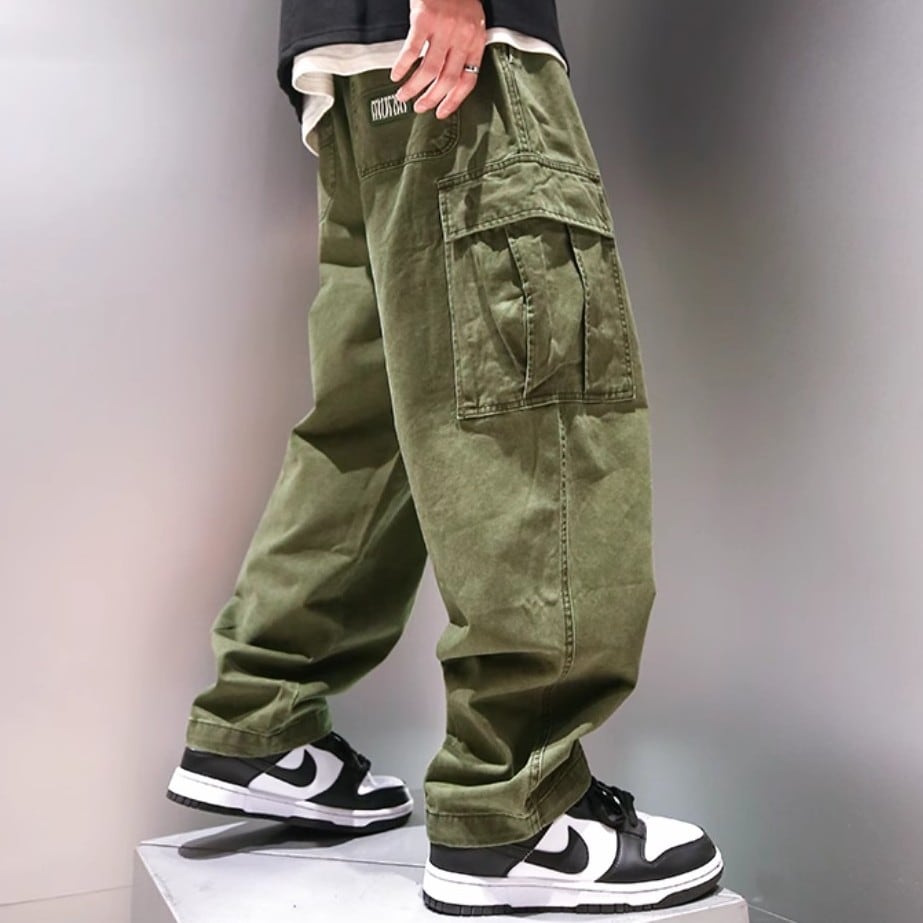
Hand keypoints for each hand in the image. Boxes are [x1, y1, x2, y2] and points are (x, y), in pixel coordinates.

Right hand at [389, 0, 486, 119]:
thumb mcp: (469, 21)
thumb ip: (463, 47)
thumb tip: (449, 79)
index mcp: (476, 40)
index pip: (468, 80)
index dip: (453, 101)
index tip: (441, 112)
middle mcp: (462, 36)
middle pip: (447, 80)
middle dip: (430, 99)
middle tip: (418, 107)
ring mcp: (444, 28)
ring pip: (428, 71)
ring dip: (414, 88)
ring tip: (402, 96)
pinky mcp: (424, 19)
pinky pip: (411, 51)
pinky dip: (402, 67)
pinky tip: (395, 75)